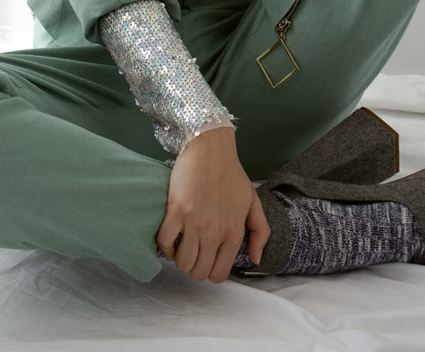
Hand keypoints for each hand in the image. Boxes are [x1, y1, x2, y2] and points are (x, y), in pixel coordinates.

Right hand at [157, 126, 269, 282]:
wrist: (211, 148)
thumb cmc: (231, 173)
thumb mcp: (253, 202)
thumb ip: (260, 232)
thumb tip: (255, 260)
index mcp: (233, 234)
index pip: (218, 274)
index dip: (211, 270)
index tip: (207, 257)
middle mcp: (214, 233)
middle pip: (198, 273)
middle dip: (195, 266)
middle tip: (194, 250)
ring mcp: (194, 223)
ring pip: (181, 263)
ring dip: (179, 257)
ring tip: (183, 242)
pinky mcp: (176, 211)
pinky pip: (164, 243)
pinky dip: (165, 246)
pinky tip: (171, 235)